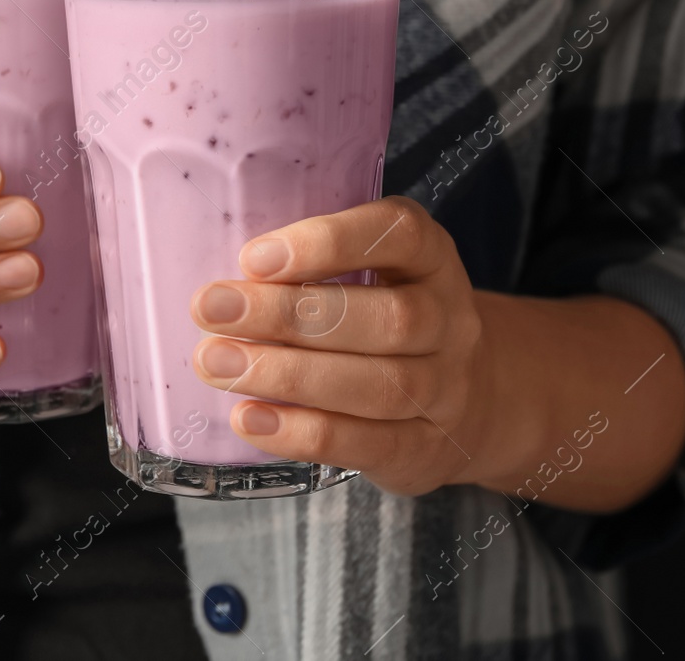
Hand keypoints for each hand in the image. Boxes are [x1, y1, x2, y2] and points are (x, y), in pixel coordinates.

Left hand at [189, 196, 488, 495]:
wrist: (473, 401)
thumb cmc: (390, 319)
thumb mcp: (374, 273)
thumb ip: (311, 264)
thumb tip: (214, 268)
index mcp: (432, 260)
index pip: (399, 234)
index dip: (329, 242)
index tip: (253, 256)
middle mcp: (449, 322)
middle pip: (388, 318)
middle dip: (289, 314)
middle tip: (211, 308)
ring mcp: (444, 391)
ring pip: (376, 385)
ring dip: (286, 375)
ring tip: (214, 363)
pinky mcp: (421, 449)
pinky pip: (365, 444)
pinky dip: (300, 433)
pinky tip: (248, 418)